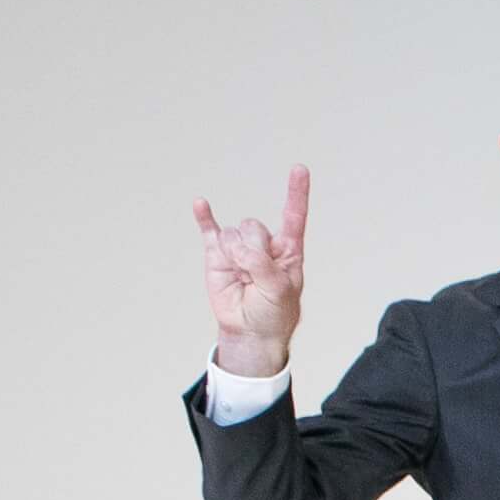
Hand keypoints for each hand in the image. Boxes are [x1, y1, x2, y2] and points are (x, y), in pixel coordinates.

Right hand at [194, 165, 309, 377]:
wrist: (250, 330)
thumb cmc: (273, 311)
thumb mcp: (279, 290)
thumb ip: (262, 264)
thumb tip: (238, 247)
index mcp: (288, 249)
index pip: (293, 215)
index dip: (296, 192)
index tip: (300, 168)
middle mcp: (263, 243)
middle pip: (253, 226)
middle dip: (252, 250)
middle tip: (254, 275)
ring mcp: (239, 247)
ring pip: (233, 233)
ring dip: (234, 255)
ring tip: (240, 277)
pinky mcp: (217, 253)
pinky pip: (209, 229)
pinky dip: (204, 217)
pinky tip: (200, 204)